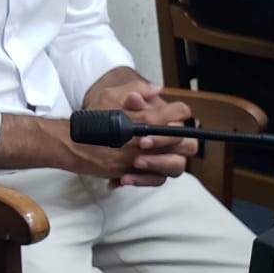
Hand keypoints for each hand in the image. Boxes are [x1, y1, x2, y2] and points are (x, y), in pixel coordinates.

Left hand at [78, 83, 197, 187]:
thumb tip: (148, 92)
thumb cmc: (103, 113)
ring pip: (175, 166)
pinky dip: (141, 181)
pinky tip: (122, 179)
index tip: (150, 131)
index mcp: (162, 114)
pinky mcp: (151, 171)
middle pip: (188, 145)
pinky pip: (156, 180)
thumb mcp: (111, 98)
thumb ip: (131, 93)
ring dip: (157, 167)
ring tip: (134, 166)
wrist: (85, 136)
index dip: (173, 123)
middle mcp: (167, 136)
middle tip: (141, 149)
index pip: (182, 115)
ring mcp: (162, 155)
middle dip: (166, 147)